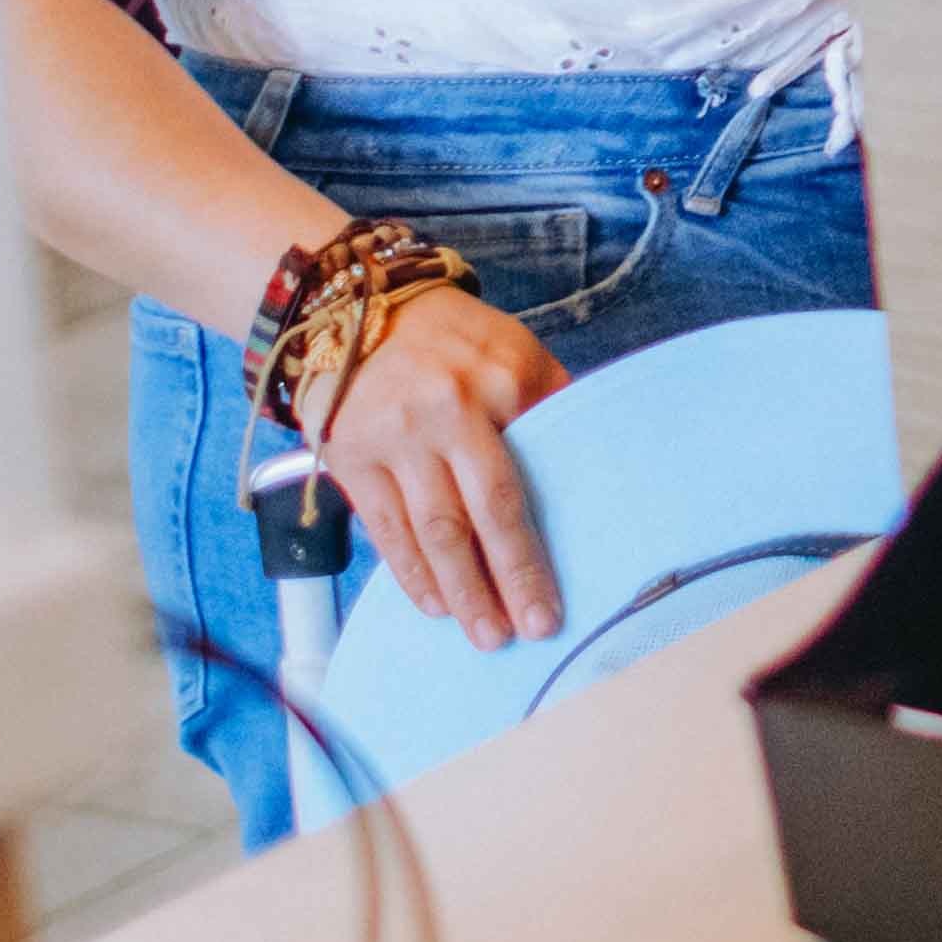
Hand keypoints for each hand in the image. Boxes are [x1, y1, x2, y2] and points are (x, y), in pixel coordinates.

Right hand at [304, 284, 568, 650]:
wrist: (350, 307)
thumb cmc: (447, 337)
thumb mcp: (512, 349)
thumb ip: (547, 401)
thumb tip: (591, 461)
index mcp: (502, 379)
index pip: (537, 469)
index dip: (552, 531)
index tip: (570, 582)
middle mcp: (449, 409)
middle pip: (489, 511)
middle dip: (514, 578)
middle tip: (534, 628)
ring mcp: (396, 437)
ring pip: (436, 532)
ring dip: (463, 592)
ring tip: (487, 634)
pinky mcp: (351, 457)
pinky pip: (387, 530)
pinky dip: (411, 574)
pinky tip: (434, 605)